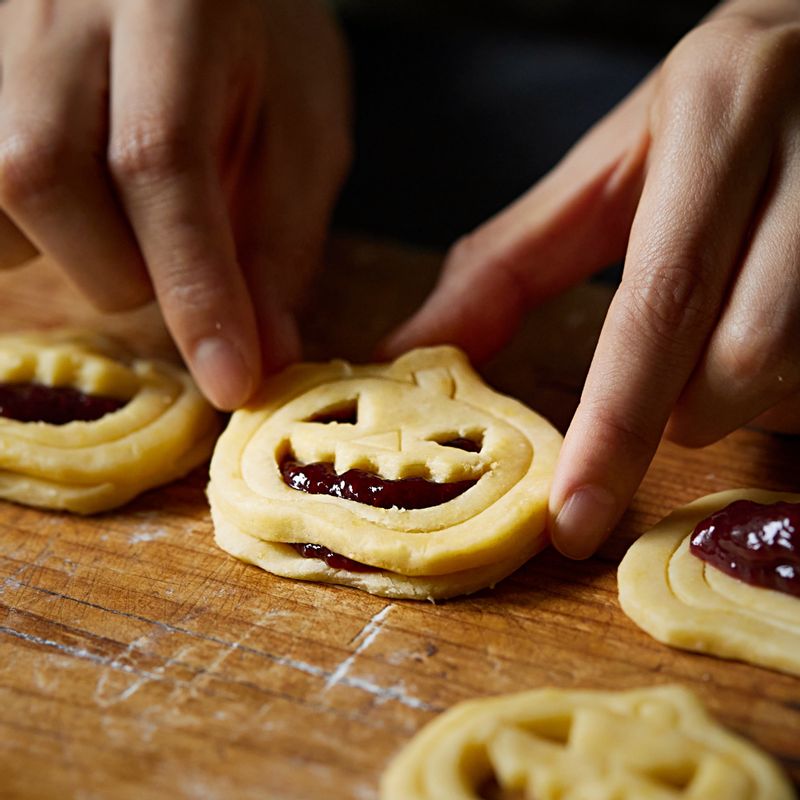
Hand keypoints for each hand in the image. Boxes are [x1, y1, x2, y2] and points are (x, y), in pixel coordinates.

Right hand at [0, 0, 350, 408]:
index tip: (232, 380)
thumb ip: (279, 238)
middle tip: (169, 261)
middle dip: (121, 268)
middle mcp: (55, 2)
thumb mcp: (300, 129)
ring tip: (114, 217)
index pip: (159, 162)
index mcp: (171, 6)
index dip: (195, 289)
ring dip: (59, 246)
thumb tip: (262, 357)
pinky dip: (16, 225)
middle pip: (42, 173)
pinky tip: (70, 204)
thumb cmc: (258, 43)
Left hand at [381, 0, 799, 556]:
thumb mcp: (606, 169)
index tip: (574, 517)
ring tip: (731, 334)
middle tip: (671, 388)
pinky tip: (780, 325)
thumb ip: (508, 265)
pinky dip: (794, 380)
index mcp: (717, 115)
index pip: (660, 303)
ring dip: (751, 393)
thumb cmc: (708, 114)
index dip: (615, 424)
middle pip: (747, 358)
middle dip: (692, 412)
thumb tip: (411, 347)